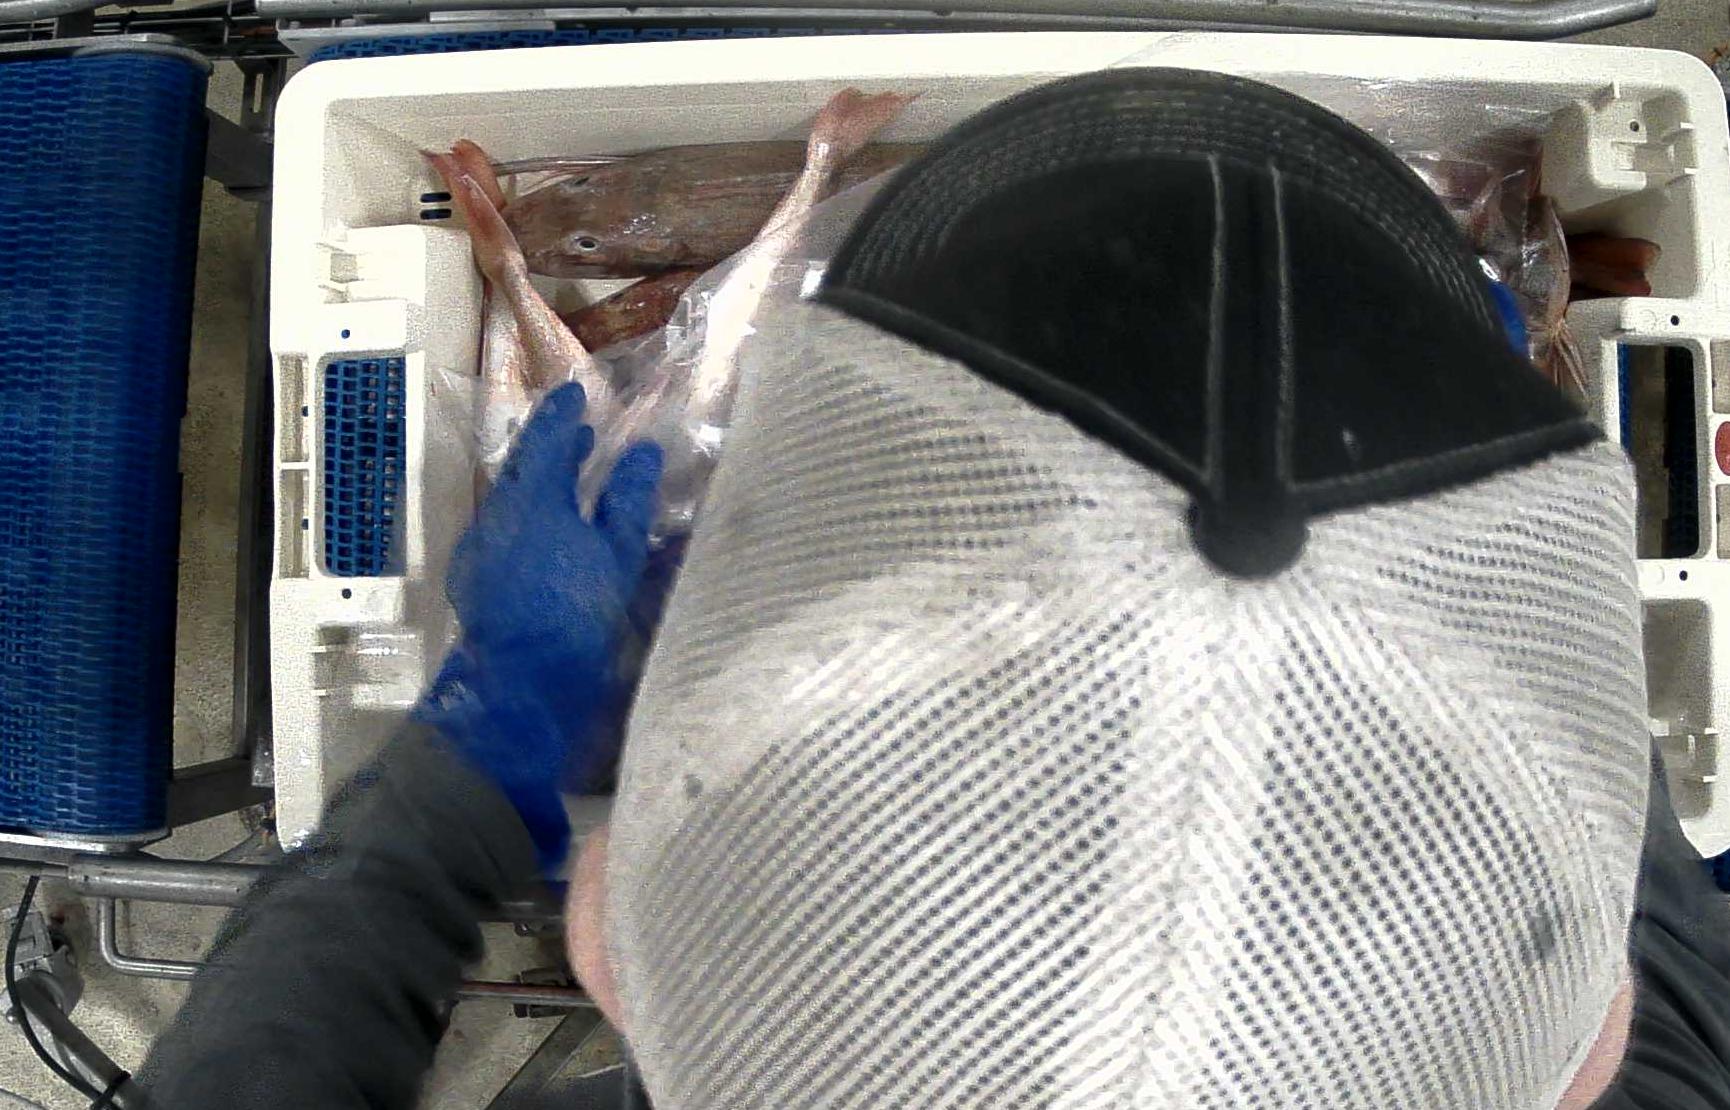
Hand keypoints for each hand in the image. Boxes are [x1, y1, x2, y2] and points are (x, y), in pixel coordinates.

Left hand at [415, 382, 662, 868]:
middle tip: (578, 431)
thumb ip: (626, 501)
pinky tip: (547, 536)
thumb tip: (639, 452)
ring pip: (511, 501)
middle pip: (521, 468)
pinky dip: (527, 519)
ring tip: (568, 481)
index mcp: (529, 499)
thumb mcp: (616, 557)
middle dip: (550, 447)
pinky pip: (503, 532)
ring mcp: (479, 550)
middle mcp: (495, 516)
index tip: (580, 394)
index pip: (547, 439)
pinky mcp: (475, 583)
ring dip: (539, 485)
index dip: (565, 413)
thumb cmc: (573, 620)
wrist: (516, 694)